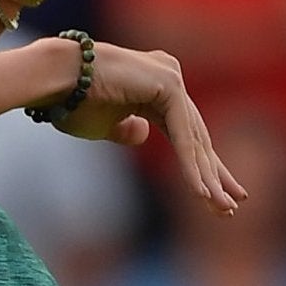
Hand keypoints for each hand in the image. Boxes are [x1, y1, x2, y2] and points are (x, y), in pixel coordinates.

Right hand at [47, 39, 246, 215]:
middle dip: (214, 175)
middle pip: (197, 136)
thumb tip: (143, 135)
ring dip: (207, 178)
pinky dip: (191, 166)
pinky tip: (202, 192)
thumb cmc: (72, 102)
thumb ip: (127, 130)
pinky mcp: (168, 83)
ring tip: (222, 208)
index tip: (213, 195)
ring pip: (193, 139)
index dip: (199, 165)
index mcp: (156, 85)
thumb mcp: (103, 126)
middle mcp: (169, 77)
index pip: (186, 132)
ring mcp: (171, 77)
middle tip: (231, 206)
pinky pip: (183, 135)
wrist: (54, 79)